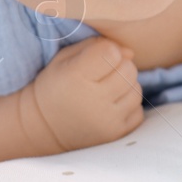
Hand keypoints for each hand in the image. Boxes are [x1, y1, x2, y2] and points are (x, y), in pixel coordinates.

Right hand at [25, 36, 142, 151]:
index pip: (112, 52)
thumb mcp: (65, 58)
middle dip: (119, 67)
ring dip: (125, 87)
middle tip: (102, 75)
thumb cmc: (56, 85)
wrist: (43, 128)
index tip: (96, 59)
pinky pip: (138, 111)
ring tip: (106, 90)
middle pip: (129, 69)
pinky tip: (110, 106)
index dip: (107, 51)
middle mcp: (93, 100)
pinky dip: (128, 107)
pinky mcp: (115, 135)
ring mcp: (106, 120)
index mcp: (75, 76)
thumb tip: (131, 53)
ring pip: (136, 90)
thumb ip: (96, 45)